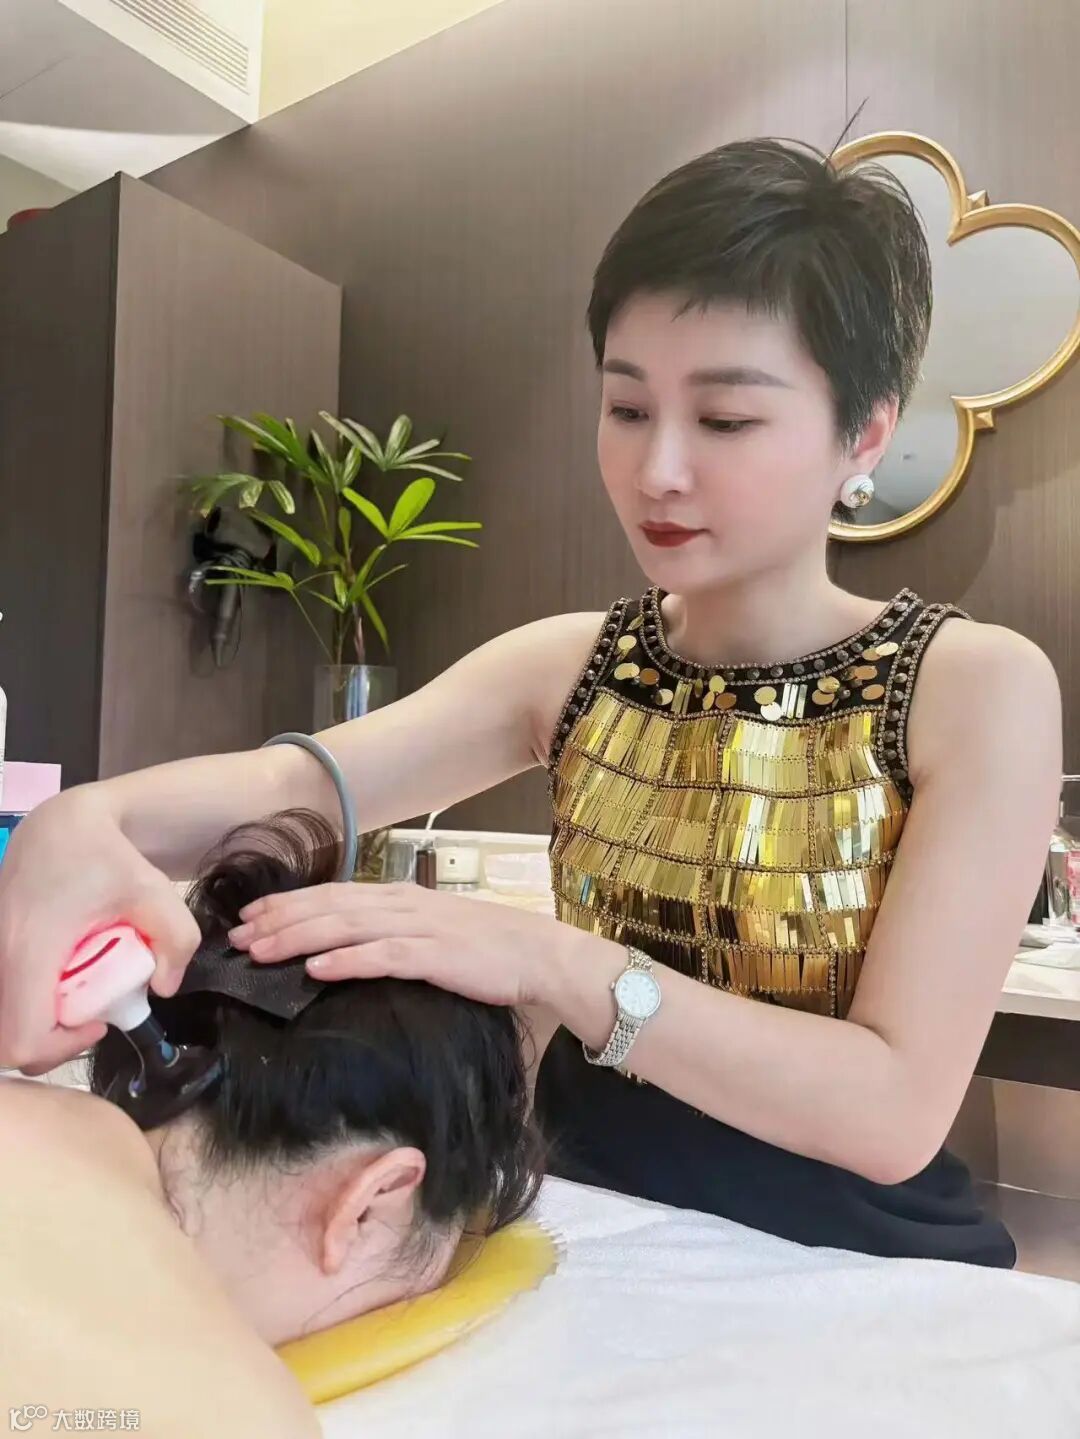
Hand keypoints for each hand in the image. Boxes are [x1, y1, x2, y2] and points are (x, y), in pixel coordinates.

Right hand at [0, 790, 200, 1072]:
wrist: (60, 823)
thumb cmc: (104, 854)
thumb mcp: (154, 890)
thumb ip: (176, 938)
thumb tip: (164, 986)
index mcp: (29, 949)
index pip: (22, 1040)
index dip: (61, 1049)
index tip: (98, 1021)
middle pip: (4, 1041)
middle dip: (51, 1042)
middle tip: (90, 1014)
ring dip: (37, 1024)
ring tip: (75, 996)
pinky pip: (1, 996)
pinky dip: (26, 1004)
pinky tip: (57, 979)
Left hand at [230, 883, 573, 1008]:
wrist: (540, 955)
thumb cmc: (488, 949)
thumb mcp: (434, 930)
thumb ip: (394, 931)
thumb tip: (350, 944)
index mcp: (400, 897)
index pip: (333, 894)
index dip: (288, 904)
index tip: (249, 918)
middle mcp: (403, 905)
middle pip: (329, 906)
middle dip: (279, 920)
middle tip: (237, 937)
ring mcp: (418, 928)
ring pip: (345, 927)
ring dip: (297, 938)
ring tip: (259, 952)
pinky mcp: (434, 956)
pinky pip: (382, 956)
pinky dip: (345, 959)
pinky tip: (315, 969)